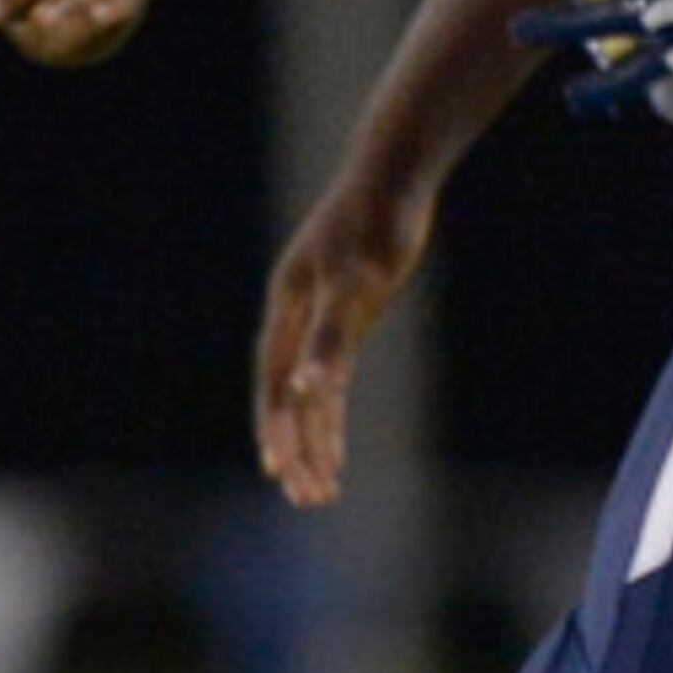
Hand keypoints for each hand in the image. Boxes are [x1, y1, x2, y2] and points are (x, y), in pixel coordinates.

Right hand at [252, 173, 434, 507]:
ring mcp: (322, 315)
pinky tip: (336, 444)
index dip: (276, 426)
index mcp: (289, 307)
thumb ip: (331, 339)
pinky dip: (334, 413)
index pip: (276, 381)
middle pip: (288, 394)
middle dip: (295, 447)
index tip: (278, 471)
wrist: (396, 174)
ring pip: (310, 392)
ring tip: (323, 491)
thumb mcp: (356, 283)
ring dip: (315, 440)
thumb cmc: (375, 223)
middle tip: (307, 499)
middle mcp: (298, 315)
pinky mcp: (350, 313)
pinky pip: (333, 377)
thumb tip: (307, 388)